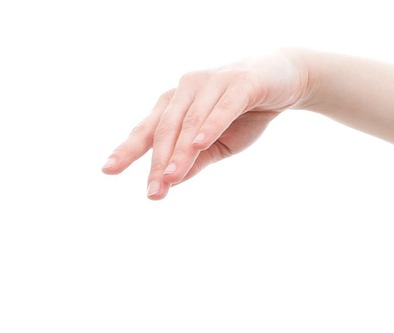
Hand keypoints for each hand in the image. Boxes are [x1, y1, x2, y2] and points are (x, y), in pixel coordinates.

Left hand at [102, 50, 313, 199]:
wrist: (285, 80)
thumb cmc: (247, 113)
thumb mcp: (220, 144)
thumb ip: (196, 160)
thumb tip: (169, 181)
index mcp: (176, 103)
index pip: (148, 130)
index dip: (128, 149)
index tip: (108, 171)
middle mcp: (187, 89)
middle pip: (166, 128)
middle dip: (158, 160)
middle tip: (153, 190)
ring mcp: (212, 83)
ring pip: (190, 120)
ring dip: (180, 150)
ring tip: (170, 176)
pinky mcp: (240, 84)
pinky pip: (222, 107)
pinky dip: (210, 125)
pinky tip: (200, 143)